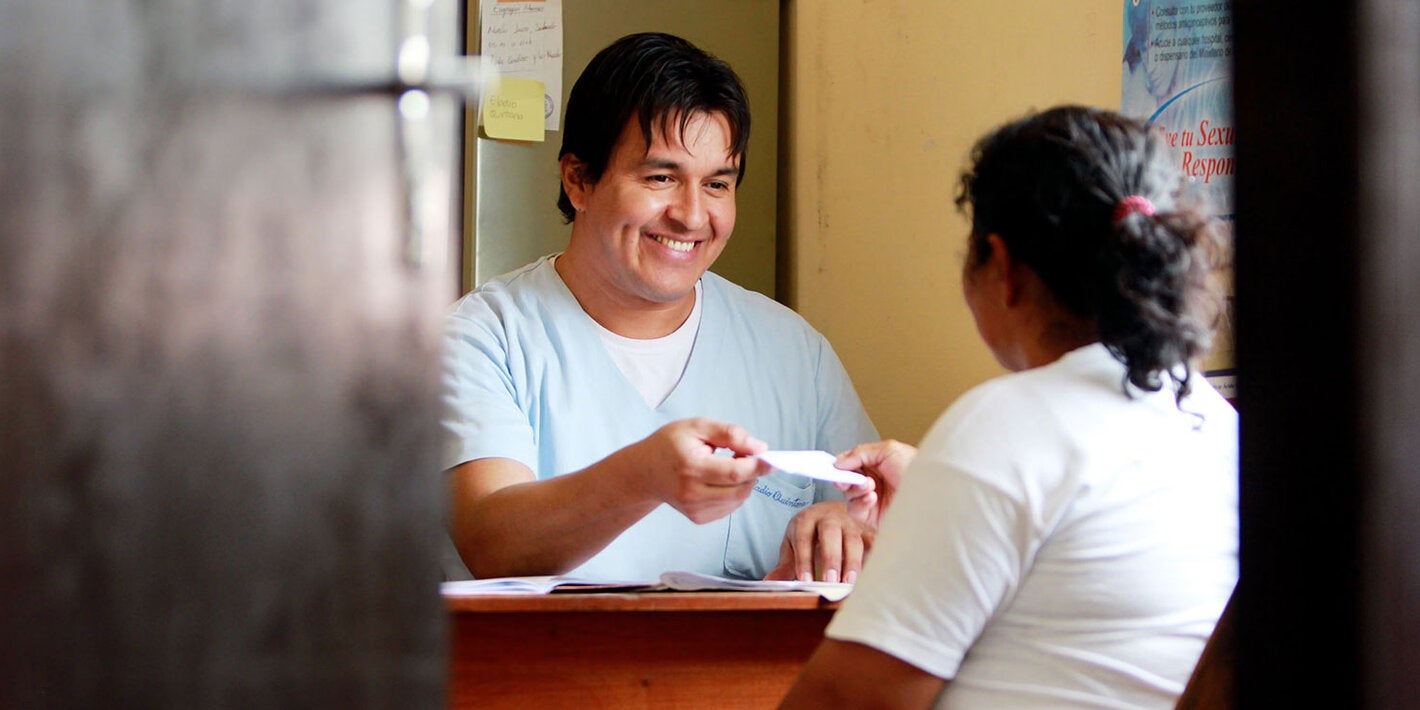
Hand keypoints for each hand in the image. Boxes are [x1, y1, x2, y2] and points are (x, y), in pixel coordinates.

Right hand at [627, 417, 770, 523]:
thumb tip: (760, 448)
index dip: (758, 467)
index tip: (772, 460)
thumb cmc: (671, 444)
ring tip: (727, 465)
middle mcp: (692, 493)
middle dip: (752, 473)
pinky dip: (734, 493)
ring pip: (738, 499)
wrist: (645, 471)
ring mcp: (694, 509)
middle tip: (744, 455)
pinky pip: (730, 507)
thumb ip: (730, 434)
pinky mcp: (698, 518)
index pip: (734, 473)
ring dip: (743, 482)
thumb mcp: (698, 427)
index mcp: (692, 467)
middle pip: (740, 489)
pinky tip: (719, 480)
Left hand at [763, 501, 874, 583]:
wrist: (831, 513)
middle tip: (830, 581)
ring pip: (852, 539)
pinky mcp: (866, 530)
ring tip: (849, 583)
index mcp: (806, 519)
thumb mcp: (794, 545)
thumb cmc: (809, 534)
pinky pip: (873, 542)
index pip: (803, 538)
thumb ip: (785, 565)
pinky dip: (874, 557)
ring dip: (852, 561)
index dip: (804, 559)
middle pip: (830, 533)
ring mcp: (849, 522)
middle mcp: (829, 517)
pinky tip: (871, 575)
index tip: (805, 580)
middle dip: (830, 557)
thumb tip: (768, 583)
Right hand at [833, 440, 916, 527]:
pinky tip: (872, 497)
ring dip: (855, 488)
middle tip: (845, 478)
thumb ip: (860, 453)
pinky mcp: (873, 516)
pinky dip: (860, 502)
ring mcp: (872, 499)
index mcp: (875, 464)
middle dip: (844, 478)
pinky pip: (855, 510)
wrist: (932, 494)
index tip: (832, 467)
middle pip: (845, 480)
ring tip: (870, 485)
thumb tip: (838, 462)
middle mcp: (873, 481)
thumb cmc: (916, 469)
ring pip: (848, 495)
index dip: (839, 465)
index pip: (849, 463)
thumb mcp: (888, 450)